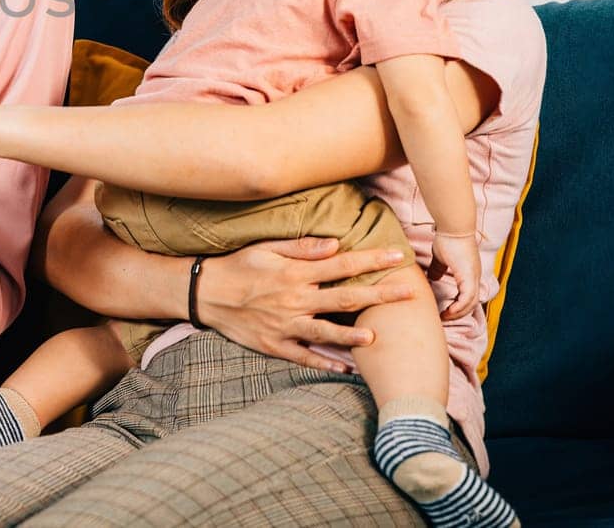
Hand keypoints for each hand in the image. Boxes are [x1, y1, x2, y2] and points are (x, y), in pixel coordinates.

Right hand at [198, 238, 416, 372]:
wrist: (204, 294)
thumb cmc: (238, 266)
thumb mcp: (266, 248)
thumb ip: (302, 248)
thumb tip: (334, 245)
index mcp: (295, 274)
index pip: (341, 265)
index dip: (371, 261)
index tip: (397, 257)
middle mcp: (294, 300)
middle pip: (344, 298)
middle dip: (379, 295)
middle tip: (409, 294)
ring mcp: (285, 325)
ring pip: (325, 332)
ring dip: (351, 335)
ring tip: (375, 337)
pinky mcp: (274, 345)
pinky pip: (303, 357)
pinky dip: (324, 363)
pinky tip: (345, 369)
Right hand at [428, 231, 481, 319]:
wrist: (454, 227)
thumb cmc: (447, 238)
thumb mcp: (440, 257)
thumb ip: (438, 268)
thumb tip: (433, 277)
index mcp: (469, 272)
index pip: (469, 294)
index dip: (459, 304)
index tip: (446, 310)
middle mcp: (475, 276)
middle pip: (472, 302)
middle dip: (459, 313)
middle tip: (445, 317)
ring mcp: (474, 277)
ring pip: (471, 302)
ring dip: (458, 312)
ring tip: (445, 316)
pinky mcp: (469, 276)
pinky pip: (467, 297)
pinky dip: (459, 306)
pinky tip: (449, 310)